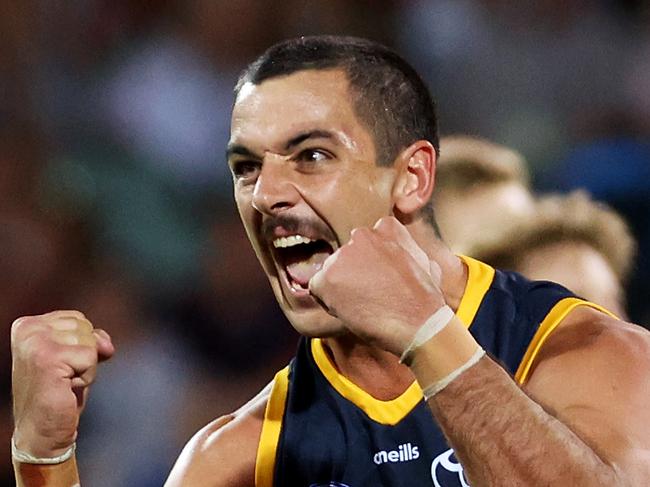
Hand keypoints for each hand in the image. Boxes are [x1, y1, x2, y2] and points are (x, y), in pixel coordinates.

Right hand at [11, 310, 114, 457]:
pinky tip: (67, 387)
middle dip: (85, 354)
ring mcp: (35, 342)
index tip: (61, 365)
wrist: (42, 432)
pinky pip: (91, 357)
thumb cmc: (58, 393)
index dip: (82, 345)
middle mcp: (28, 329)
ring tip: (64, 382)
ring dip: (86, 366)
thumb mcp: (75, 355)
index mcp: (27, 325)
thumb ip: (91, 338)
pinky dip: (87, 375)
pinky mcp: (48, 358)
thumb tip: (105, 344)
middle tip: (63, 376)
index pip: (78, 319)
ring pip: (90, 342)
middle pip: (85, 327)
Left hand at [309, 216, 444, 354]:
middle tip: (371, 295)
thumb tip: (403, 253)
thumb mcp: (426, 263)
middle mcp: (361, 235)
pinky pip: (318, 288)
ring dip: (341, 288)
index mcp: (386, 227)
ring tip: (364, 306)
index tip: (382, 280)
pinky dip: (328, 302)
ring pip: (332, 272)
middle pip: (347, 256)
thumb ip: (407, 251)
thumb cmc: (426, 300)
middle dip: (354, 273)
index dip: (372, 264)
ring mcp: (342, 255)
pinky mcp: (327, 277)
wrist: (418, 324)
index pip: (367, 243)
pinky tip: (350, 311)